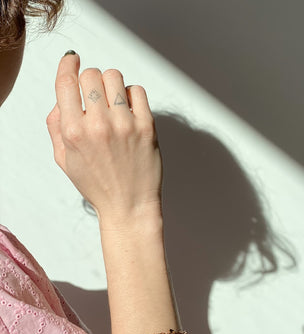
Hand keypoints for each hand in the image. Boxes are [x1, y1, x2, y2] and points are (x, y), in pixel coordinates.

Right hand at [46, 53, 161, 223]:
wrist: (129, 205)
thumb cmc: (98, 185)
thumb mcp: (65, 159)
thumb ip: (56, 126)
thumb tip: (62, 98)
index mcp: (73, 132)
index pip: (66, 81)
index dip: (68, 64)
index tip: (73, 59)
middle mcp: (98, 125)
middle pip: (92, 74)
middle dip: (91, 80)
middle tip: (96, 94)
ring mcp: (125, 124)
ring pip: (115, 77)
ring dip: (112, 85)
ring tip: (114, 103)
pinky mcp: (147, 127)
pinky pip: (138, 91)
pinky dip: (132, 95)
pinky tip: (130, 110)